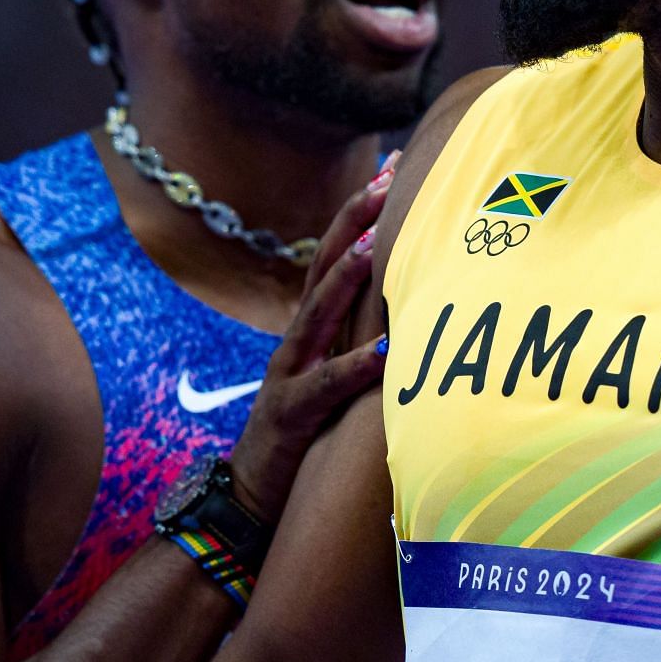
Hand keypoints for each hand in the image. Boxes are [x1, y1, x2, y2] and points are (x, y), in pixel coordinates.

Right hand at [226, 153, 399, 523]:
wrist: (251, 495)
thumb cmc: (305, 431)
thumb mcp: (333, 372)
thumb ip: (360, 334)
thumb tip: (409, 300)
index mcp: (311, 325)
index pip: (336, 252)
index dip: (362, 209)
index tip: (394, 166)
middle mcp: (298, 338)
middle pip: (323, 264)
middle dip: (354, 217)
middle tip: (387, 177)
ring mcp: (289, 372)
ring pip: (317, 313)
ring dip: (347, 275)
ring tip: (375, 241)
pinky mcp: (291, 414)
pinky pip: (325, 387)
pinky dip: (355, 367)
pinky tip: (386, 352)